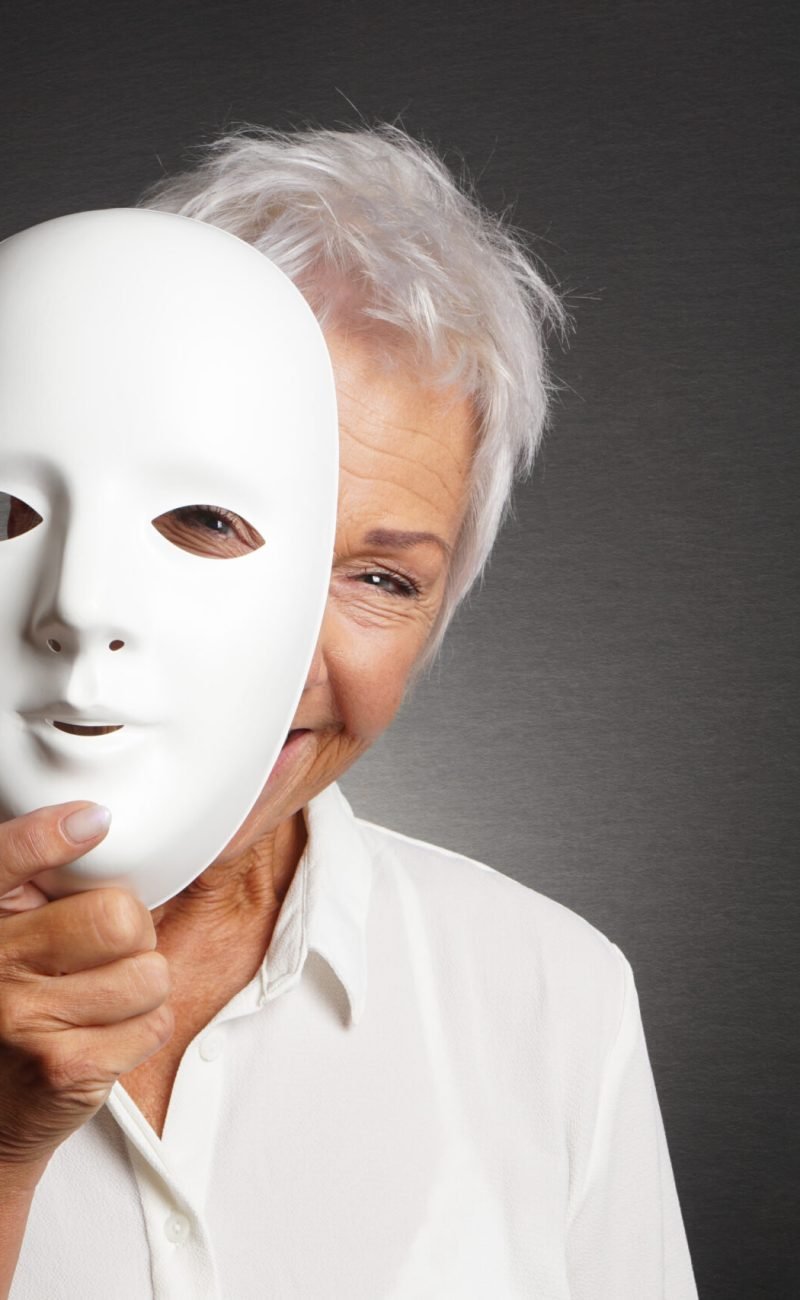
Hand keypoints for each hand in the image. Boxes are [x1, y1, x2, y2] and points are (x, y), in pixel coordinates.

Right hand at [0, 803, 172, 1180]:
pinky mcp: (62, 1067)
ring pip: (147, 972)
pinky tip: (104, 1039)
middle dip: (133, 934)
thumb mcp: (15, 942)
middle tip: (107, 955)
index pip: (4, 859)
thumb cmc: (20, 1011)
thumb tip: (102, 827)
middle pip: (116, 917)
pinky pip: (154, 1022)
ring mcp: (22, 1018)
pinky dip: (143, 1031)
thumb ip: (47, 895)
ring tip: (102, 1004)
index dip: (48, 836)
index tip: (92, 821)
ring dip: (143, 988)